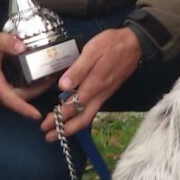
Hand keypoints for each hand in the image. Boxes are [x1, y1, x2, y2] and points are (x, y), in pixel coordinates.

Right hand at [0, 31, 53, 118]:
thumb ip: (6, 42)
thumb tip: (22, 47)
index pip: (11, 100)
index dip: (24, 109)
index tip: (37, 115)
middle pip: (18, 99)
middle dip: (36, 93)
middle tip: (51, 82)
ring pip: (16, 99)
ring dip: (32, 93)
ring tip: (47, 82)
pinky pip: (13, 96)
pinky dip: (25, 91)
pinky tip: (36, 82)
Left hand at [41, 26, 140, 141]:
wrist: (135, 43)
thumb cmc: (111, 44)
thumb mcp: (93, 50)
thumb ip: (78, 69)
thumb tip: (63, 86)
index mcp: (93, 85)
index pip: (72, 107)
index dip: (58, 118)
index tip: (45, 125)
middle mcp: (100, 94)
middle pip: (82, 119)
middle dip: (65, 130)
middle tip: (49, 136)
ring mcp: (105, 94)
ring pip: (88, 116)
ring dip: (73, 126)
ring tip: (59, 132)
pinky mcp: (107, 91)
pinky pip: (93, 110)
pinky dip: (81, 118)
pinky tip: (75, 117)